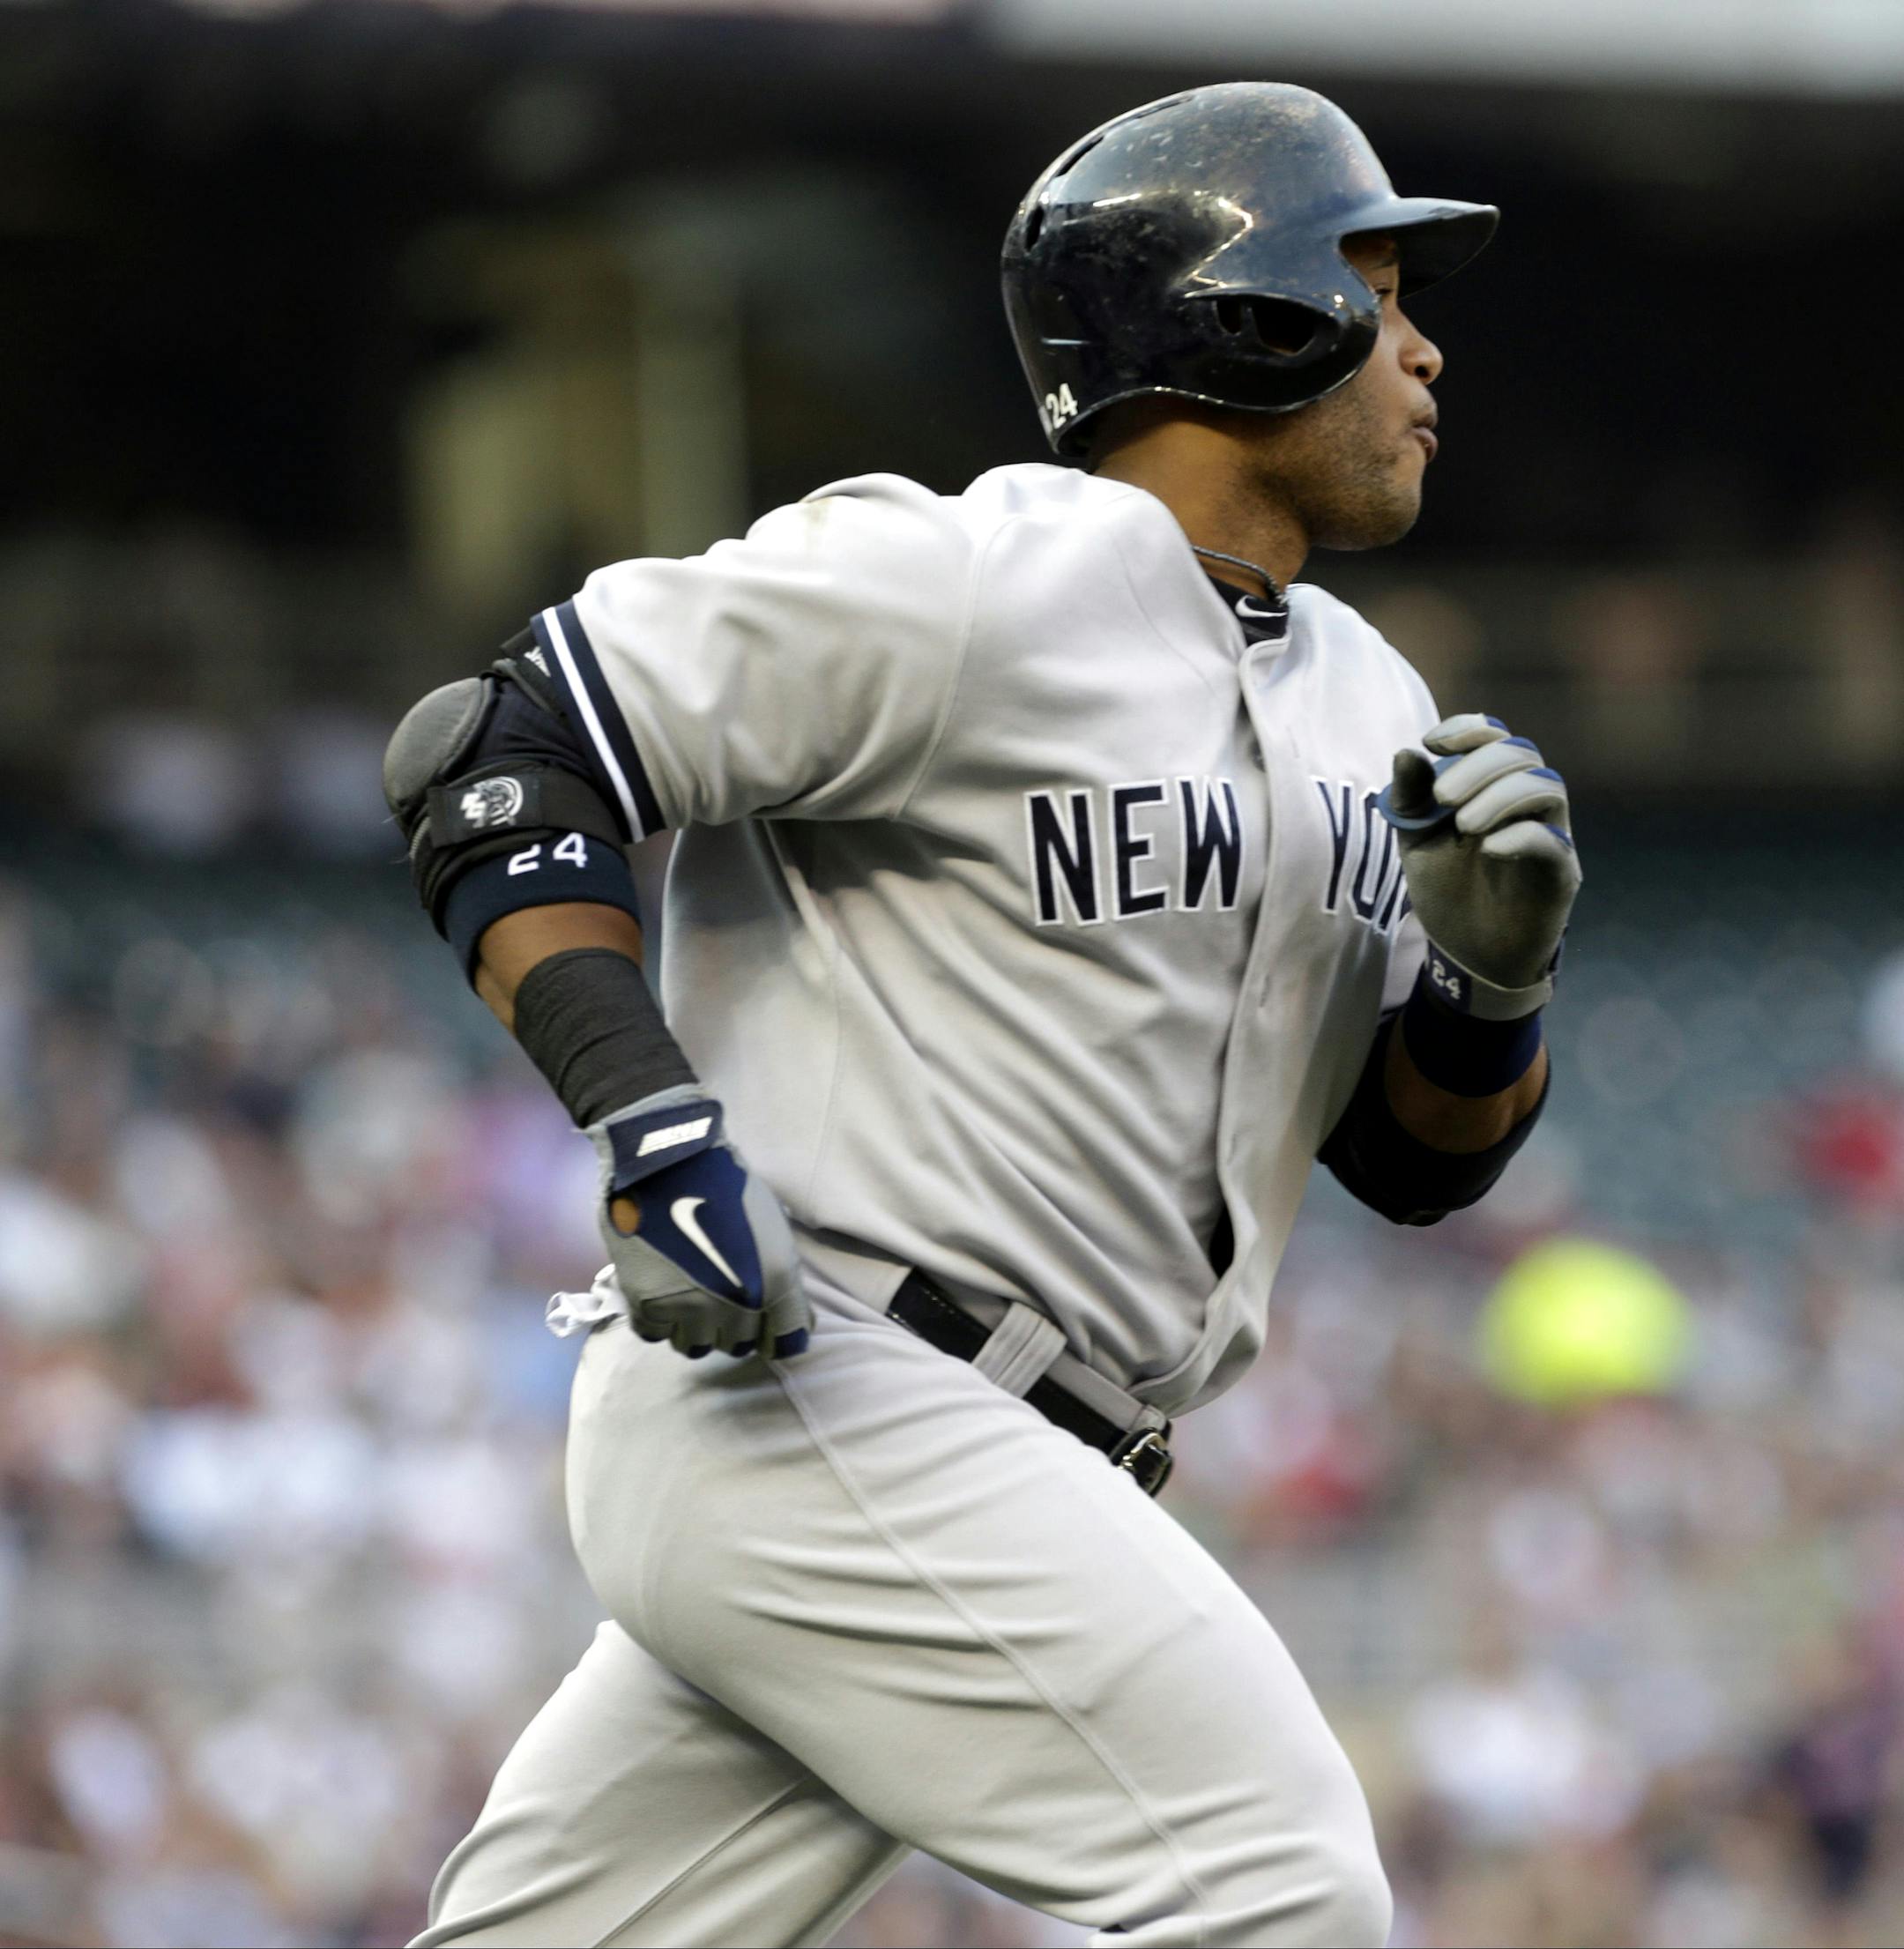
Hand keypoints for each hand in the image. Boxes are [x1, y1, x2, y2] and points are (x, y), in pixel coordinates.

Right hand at [585, 1088, 812, 1360]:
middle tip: (718, 1295)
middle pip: (738, 1346)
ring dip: (694, 1327)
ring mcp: (691, 1308)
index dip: (775, 1336)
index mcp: (776, 1283)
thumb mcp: (775, 1231)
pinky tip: (660, 1293)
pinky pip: (656, 1334)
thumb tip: (798, 1325)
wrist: (670, 1160)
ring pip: (695, 1347)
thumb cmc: (729, 1186)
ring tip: (686, 1296)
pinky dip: (659, 1320)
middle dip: (732, 1326)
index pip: (786, 1343)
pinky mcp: (649, 1304)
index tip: (764, 1327)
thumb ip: (785, 1282)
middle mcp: (738, 1305)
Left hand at [1379, 713, 1579, 1018]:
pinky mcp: (1561, 873)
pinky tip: (1489, 849)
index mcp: (1493, 786)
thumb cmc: (1447, 888)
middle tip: (1442, 798)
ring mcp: (1551, 834)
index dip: (1469, 729)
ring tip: (1463, 825)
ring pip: (1546, 787)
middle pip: (1523, 755)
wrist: (1467, 952)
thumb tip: (1406, 753)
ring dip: (1500, 796)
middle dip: (1479, 766)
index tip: (1433, 743)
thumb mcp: (1416, 842)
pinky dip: (1521, 836)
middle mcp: (1528, 802)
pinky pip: (1553, 841)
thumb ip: (1411, 801)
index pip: (1497, 735)